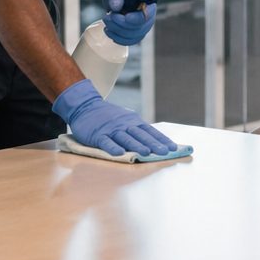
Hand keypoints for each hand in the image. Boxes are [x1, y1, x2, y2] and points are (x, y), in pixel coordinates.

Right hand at [52, 80, 175, 155]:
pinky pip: (106, 142)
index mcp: (133, 122)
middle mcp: (124, 125)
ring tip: (146, 153)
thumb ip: (137, 130)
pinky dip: (112, 147)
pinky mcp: (98, 135)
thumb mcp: (126, 120)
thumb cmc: (109, 117)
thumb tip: (155, 142)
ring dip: (137, 146)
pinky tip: (119, 153)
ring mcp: (111, 130)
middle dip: (154, 144)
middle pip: (141, 136)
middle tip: (165, 152)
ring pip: (126, 139)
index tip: (173, 148)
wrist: (86, 107)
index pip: (150, 131)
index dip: (161, 140)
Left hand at [98, 0, 157, 46]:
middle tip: (107, 17)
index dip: (137, 18)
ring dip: (117, 31)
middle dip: (122, 25)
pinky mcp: (136, 33)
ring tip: (106, 21)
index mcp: (149, 1)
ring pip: (134, 36)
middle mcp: (150, 15)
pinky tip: (109, 31)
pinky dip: (118, 38)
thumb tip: (115, 7)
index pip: (148, 14)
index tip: (124, 17)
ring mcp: (144, 26)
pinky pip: (130, 40)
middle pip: (140, 27)